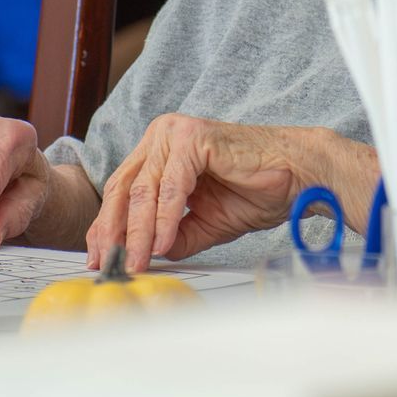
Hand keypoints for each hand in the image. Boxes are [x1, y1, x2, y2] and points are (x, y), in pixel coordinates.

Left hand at [89, 115, 374, 272]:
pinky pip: (171, 186)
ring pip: (144, 189)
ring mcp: (176, 133)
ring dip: (137, 232)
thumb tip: (144, 256)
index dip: (107, 225)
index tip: (98, 257)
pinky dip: (164, 218)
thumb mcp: (203, 223)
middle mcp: (163, 135)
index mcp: (160, 149)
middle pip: (124, 187)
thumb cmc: (257, 189)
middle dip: (113, 231)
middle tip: (109, 263)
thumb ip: (173, 236)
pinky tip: (162, 243)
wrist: (298, 175)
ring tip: (137, 260)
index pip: (122, 189)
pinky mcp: (194, 138)